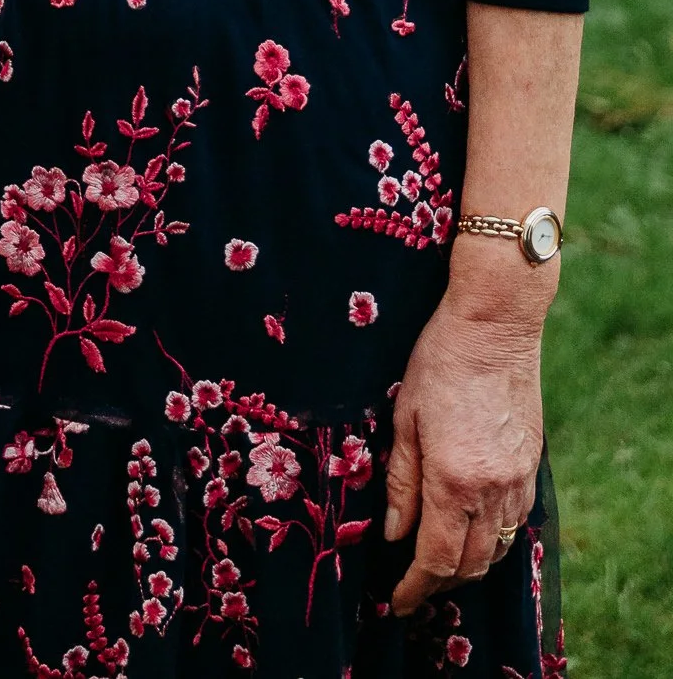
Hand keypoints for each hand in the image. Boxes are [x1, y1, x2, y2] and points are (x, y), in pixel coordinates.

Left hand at [385, 274, 543, 612]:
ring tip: (438, 564)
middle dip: (440, 583)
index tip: (397, 602)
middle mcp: (493, 489)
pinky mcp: (532, 465)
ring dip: (468, 565)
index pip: (437, 559)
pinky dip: (492, 538)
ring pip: (496, 548)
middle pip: (471, 565)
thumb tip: (394, 534)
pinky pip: (514, 522)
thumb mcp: (405, 417)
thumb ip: (401, 481)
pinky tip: (472, 529)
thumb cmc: (440, 361)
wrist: (495, 324)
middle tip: (413, 586)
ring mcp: (519, 479)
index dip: (416, 587)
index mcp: (454, 480)